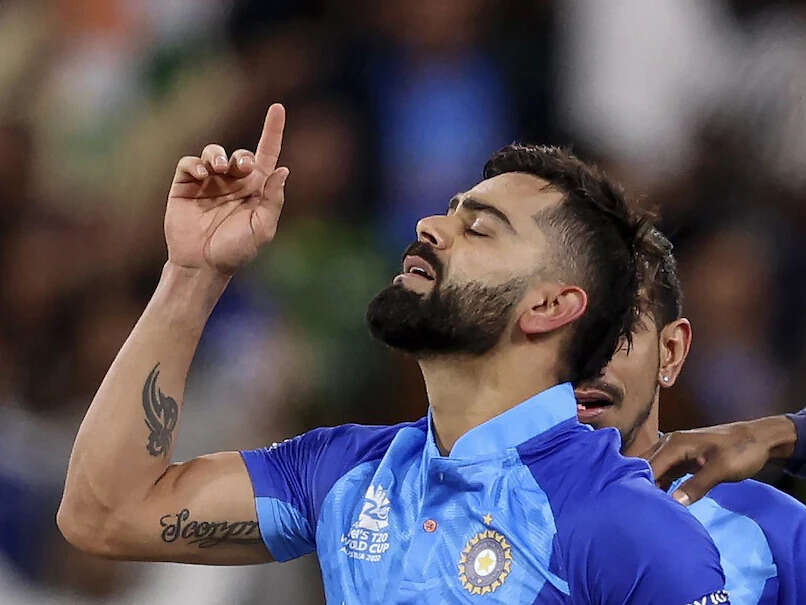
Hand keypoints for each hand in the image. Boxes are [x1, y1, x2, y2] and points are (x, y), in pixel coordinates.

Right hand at [165, 104, 288, 274]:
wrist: (202, 264)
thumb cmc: (235, 250)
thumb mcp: (262, 228)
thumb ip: (273, 200)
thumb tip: (283, 170)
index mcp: (256, 189)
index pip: (267, 153)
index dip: (273, 130)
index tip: (278, 107)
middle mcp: (234, 182)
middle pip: (241, 154)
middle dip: (241, 157)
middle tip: (239, 170)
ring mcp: (209, 182)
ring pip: (215, 152)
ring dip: (218, 155)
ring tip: (217, 169)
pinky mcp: (186, 184)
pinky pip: (190, 162)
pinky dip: (196, 163)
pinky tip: (201, 174)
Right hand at [640, 416, 796, 505]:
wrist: (759, 439)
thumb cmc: (741, 451)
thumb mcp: (721, 469)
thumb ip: (697, 485)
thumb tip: (674, 503)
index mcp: (675, 444)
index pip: (648, 466)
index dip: (640, 483)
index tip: (635, 503)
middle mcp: (669, 444)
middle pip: (645, 464)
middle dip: (638, 482)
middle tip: (635, 506)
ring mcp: (675, 451)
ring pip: (653, 468)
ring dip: (649, 484)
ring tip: (644, 505)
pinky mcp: (683, 459)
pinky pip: (664, 471)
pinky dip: (660, 484)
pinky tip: (659, 499)